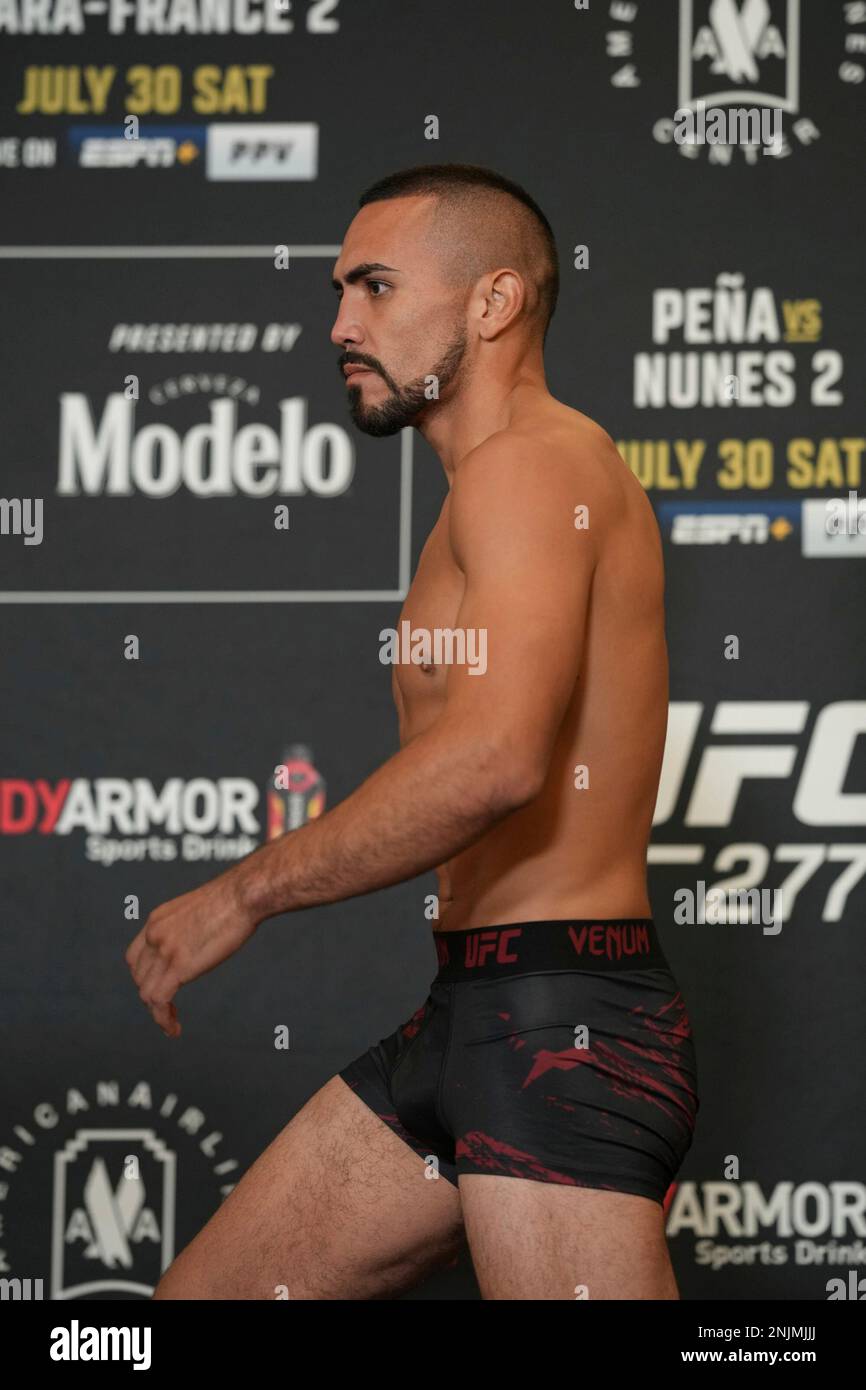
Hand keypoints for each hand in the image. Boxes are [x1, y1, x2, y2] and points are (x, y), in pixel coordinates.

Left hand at [125, 870, 258, 1037]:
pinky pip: (159, 1000)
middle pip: (140, 977)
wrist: (243, 894)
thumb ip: (191, 927)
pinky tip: (174, 1029)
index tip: (161, 988)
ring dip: (157, 1012)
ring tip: (172, 1024)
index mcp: (158, 920)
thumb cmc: (235, 898)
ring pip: (146, 993)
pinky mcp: (179, 965)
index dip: (144, 977)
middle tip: (170, 1008)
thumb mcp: (201, 910)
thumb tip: (202, 937)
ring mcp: (164, 950)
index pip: (135, 956)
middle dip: (152, 995)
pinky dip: (163, 1019)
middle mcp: (154, 934)